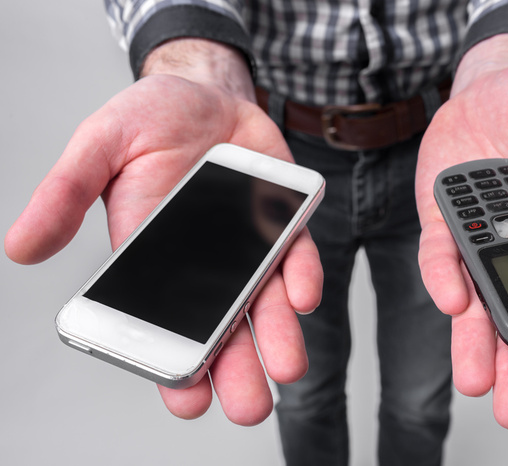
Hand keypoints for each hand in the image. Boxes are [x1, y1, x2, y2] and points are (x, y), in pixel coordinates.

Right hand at [4, 39, 321, 425]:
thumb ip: (65, 193)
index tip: (188, 398)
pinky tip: (301, 296)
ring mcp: (247, 240)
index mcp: (156, 254)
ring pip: (266, 300)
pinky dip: (301, 275)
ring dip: (278, 336)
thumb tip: (19, 247)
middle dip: (237, 368)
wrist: (203, 90)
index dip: (175, 361)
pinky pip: (295, 253)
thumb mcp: (98, 146)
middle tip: (248, 407)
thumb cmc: (148, 120)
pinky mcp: (281, 217)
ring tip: (287, 369)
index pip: (165, 320)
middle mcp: (205, 259)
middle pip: (224, 324)